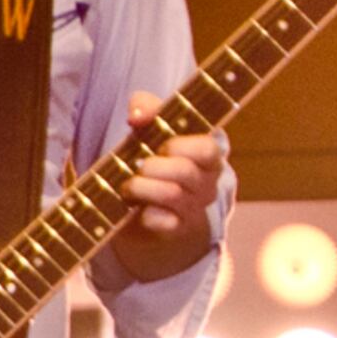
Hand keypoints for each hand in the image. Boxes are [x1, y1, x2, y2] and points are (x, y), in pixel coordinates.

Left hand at [102, 92, 226, 282]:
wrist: (144, 207)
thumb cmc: (152, 160)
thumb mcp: (151, 130)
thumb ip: (147, 108)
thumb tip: (138, 116)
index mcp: (207, 156)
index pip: (207, 148)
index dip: (179, 145)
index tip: (162, 145)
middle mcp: (207, 182)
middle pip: (185, 171)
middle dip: (152, 166)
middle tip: (137, 166)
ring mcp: (195, 207)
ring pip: (171, 194)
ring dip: (142, 187)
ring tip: (129, 185)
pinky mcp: (178, 229)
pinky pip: (163, 221)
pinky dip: (145, 214)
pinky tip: (139, 208)